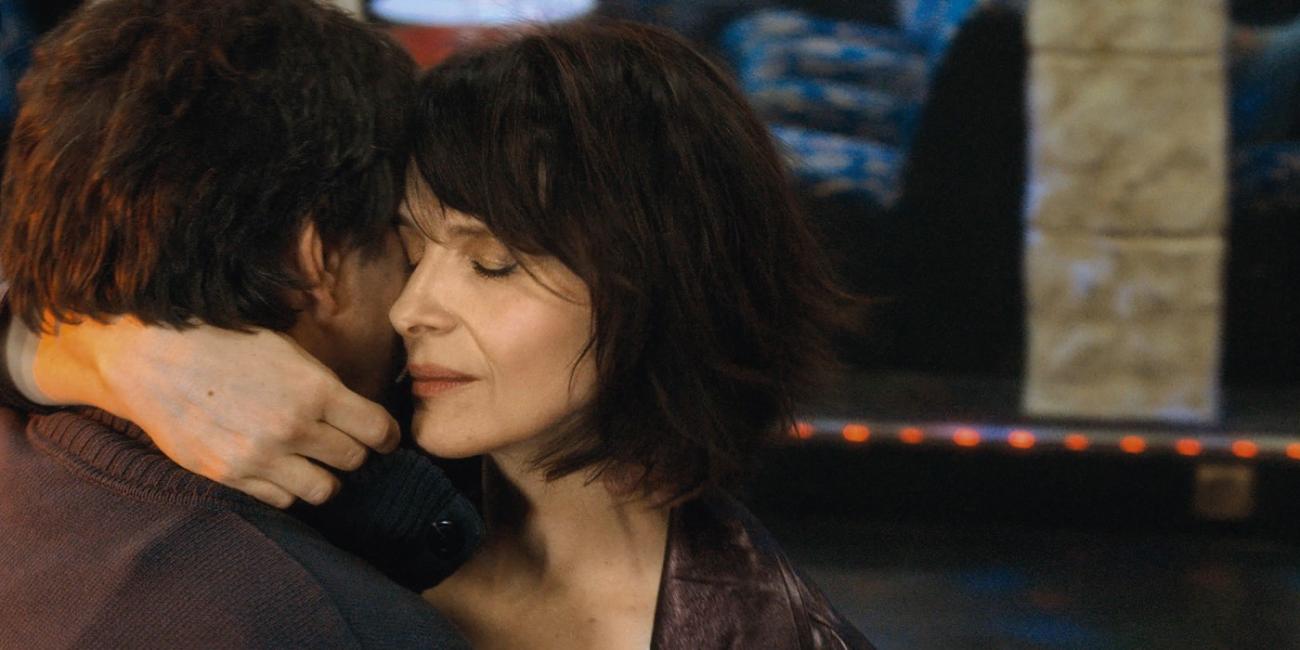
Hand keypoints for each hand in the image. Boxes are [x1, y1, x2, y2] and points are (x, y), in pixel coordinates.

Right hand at [32, 317, 399, 507]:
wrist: (151, 358)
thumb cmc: (223, 342)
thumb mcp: (286, 349)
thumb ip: (323, 383)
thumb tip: (357, 409)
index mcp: (316, 389)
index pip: (378, 430)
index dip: (387, 436)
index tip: (384, 438)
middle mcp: (294, 427)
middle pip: (354, 460)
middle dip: (354, 452)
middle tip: (342, 443)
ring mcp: (261, 456)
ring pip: (323, 489)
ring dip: (323, 475)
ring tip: (311, 460)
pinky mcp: (231, 476)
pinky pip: (282, 500)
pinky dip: (287, 488)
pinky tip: (279, 469)